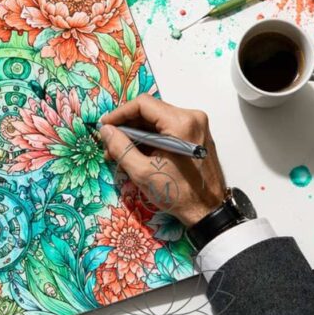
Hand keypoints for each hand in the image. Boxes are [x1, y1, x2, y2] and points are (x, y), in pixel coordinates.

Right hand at [100, 96, 226, 226]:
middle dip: (127, 125)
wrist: (209, 210)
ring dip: (138, 133)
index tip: (104, 126)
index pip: (143, 104)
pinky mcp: (197, 135)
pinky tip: (139, 152)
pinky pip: (168, 128)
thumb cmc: (177, 193)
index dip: (119, 113)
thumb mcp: (143, 172)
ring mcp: (197, 125)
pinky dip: (151, 137)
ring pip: (158, 120)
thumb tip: (105, 130)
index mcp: (181, 122)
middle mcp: (192, 117)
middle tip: (109, 143)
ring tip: (121, 151)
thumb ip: (121, 148)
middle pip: (150, 111)